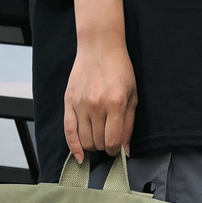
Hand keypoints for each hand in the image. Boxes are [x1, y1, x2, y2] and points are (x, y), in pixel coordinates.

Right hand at [63, 42, 136, 162]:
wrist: (100, 47)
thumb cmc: (119, 69)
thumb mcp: (132, 96)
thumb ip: (129, 125)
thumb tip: (125, 150)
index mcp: (115, 104)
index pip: (113, 141)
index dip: (115, 150)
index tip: (116, 149)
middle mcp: (97, 106)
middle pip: (98, 143)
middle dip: (104, 146)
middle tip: (107, 139)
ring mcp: (81, 104)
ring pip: (84, 140)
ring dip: (92, 146)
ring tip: (97, 139)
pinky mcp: (69, 102)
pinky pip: (69, 131)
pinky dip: (73, 147)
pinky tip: (79, 155)